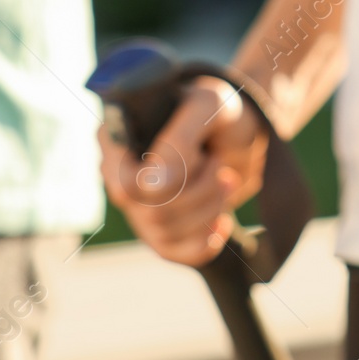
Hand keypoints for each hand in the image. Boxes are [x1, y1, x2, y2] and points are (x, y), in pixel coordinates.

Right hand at [99, 76, 268, 266]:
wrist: (242, 134)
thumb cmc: (219, 112)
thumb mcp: (208, 106)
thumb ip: (179, 140)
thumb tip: (152, 186)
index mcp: (117, 139)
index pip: (124, 185)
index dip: (165, 183)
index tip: (202, 157)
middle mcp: (118, 176)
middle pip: (151, 212)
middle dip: (200, 191)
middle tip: (219, 163)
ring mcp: (137, 207)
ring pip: (165, 233)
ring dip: (209, 209)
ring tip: (227, 180)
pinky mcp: (159, 231)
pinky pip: (175, 253)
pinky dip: (206, 241)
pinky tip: (223, 220)